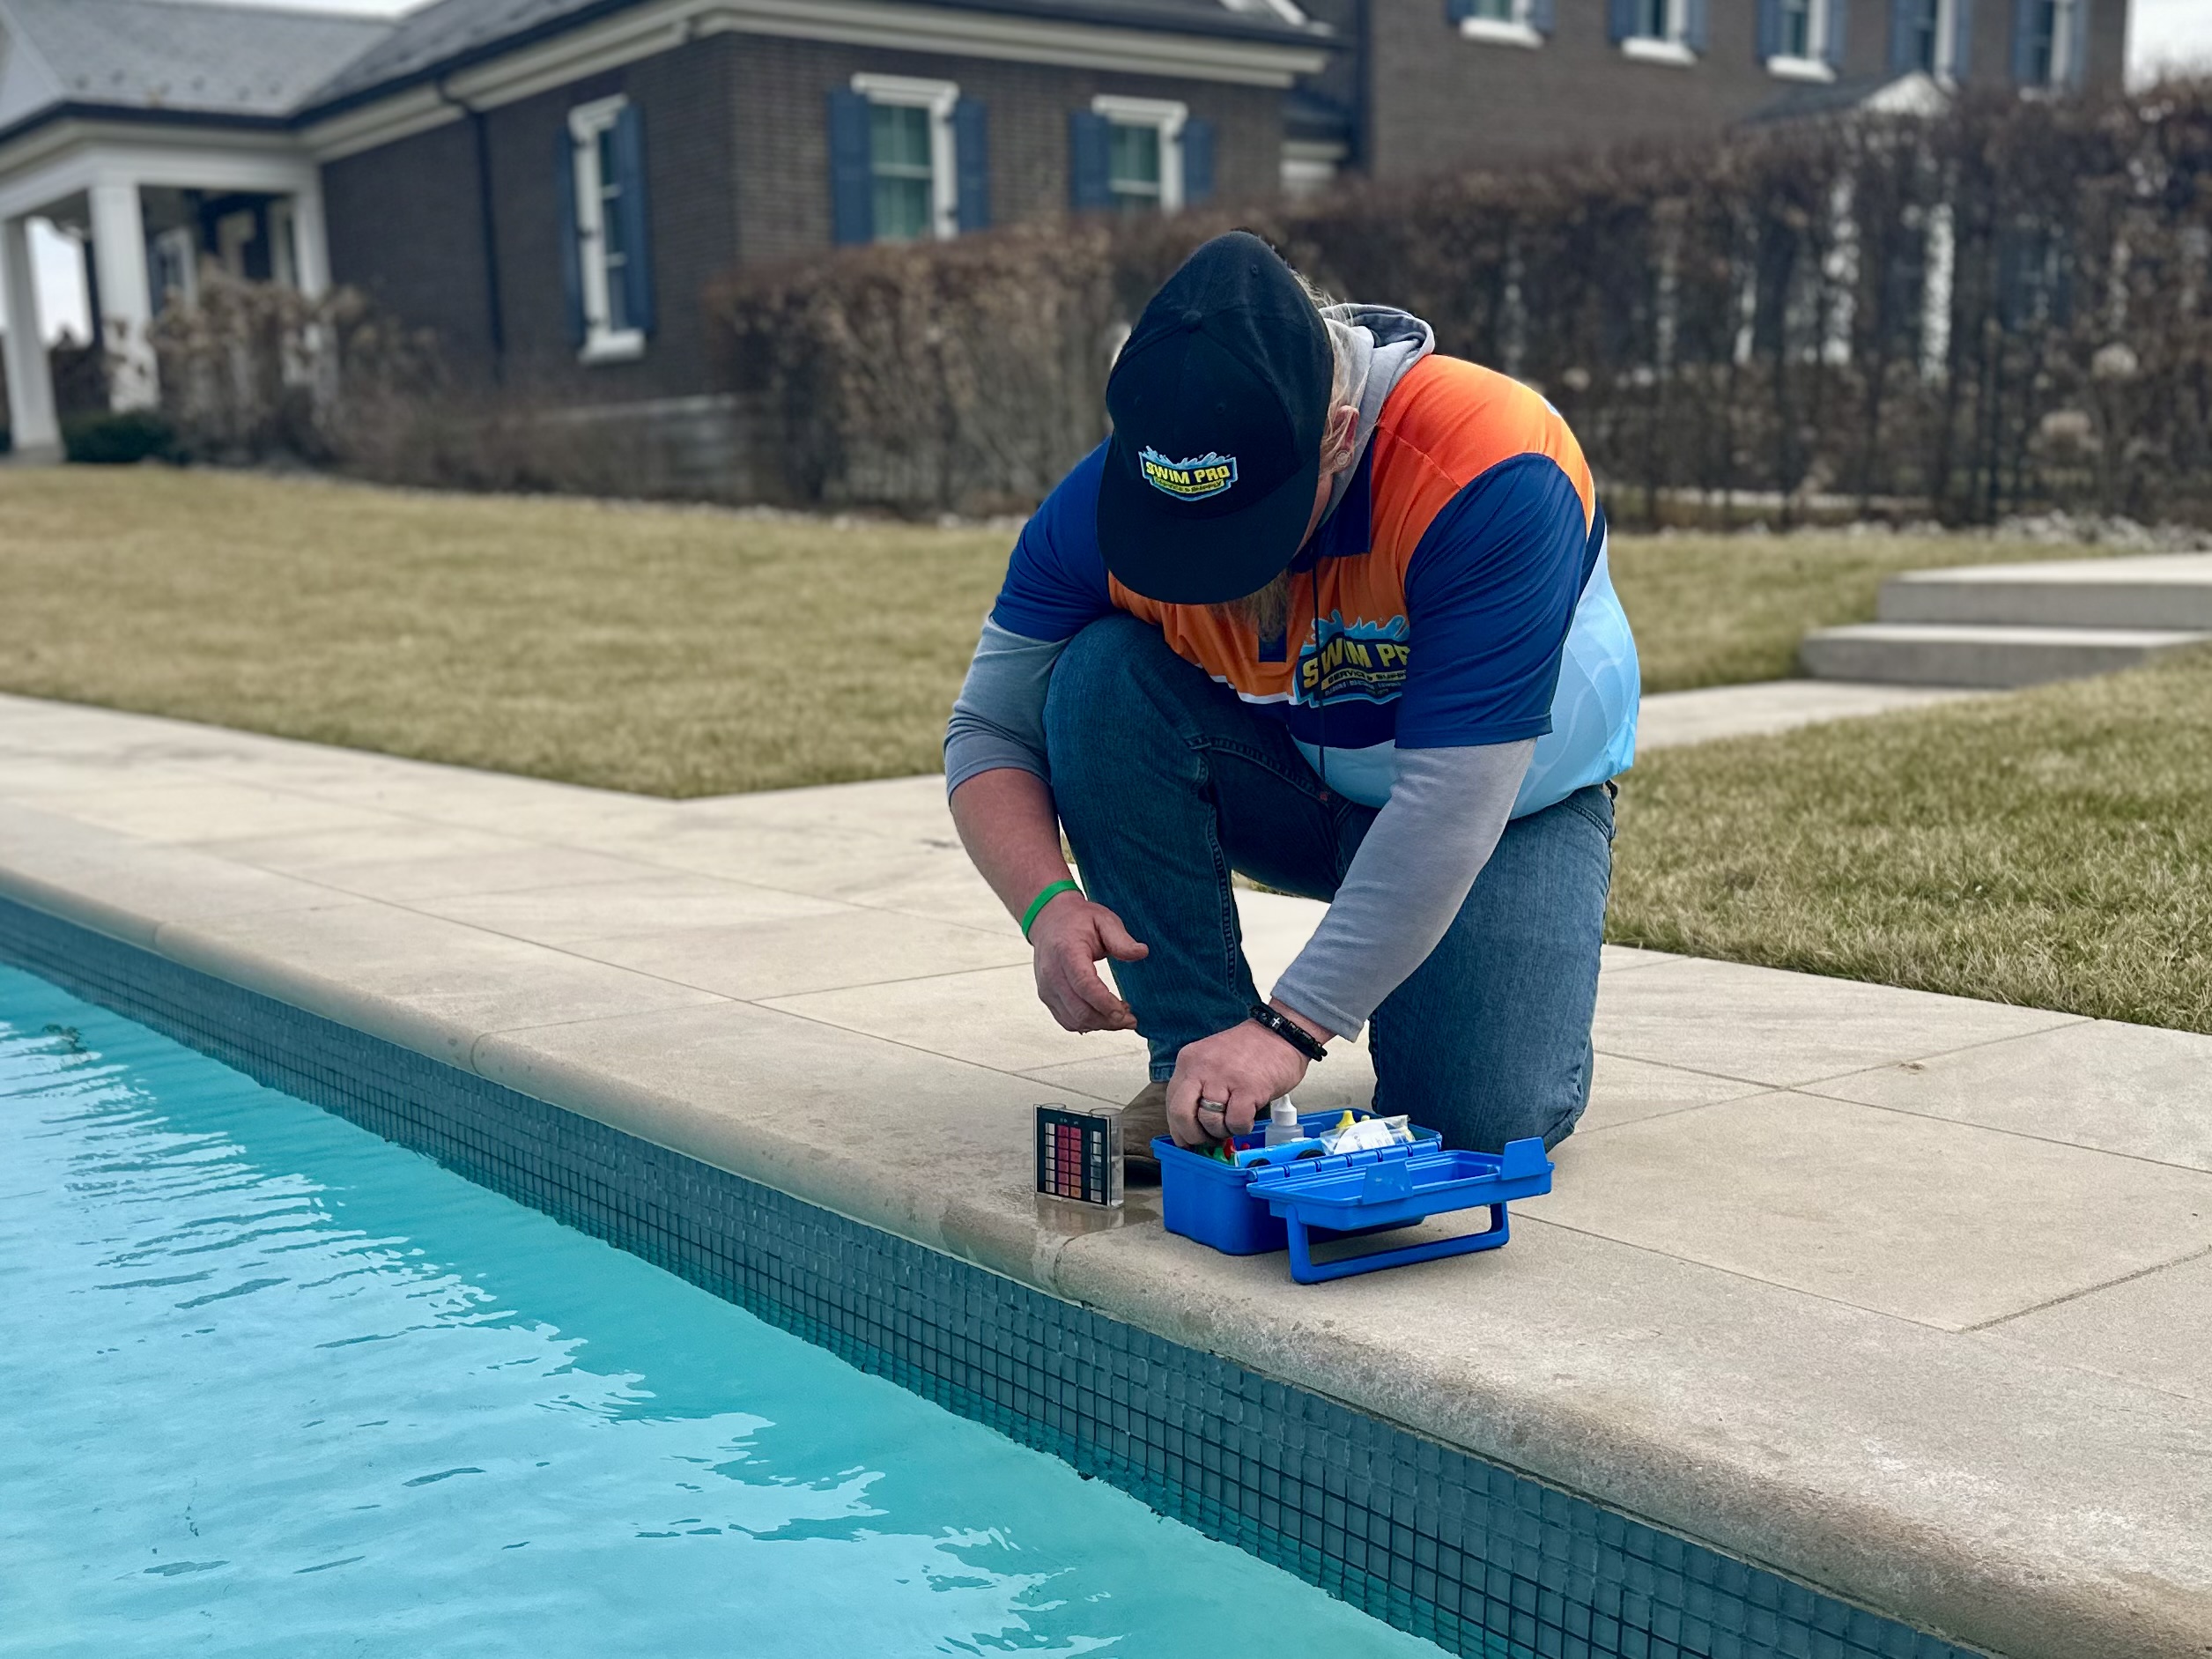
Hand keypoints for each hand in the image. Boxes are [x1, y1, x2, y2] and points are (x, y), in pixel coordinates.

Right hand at [1028, 893, 1148, 1032]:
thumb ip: (1121, 939)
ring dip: (1100, 1025)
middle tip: (1131, 1019)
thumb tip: (1142, 953)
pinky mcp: (1047, 997)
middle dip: (1108, 1020)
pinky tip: (1104, 1016)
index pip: (1084, 985)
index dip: (1105, 1003)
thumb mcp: (1104, 920)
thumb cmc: (1078, 920)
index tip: (1126, 1012)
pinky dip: (1088, 1024)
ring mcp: (1046, 988)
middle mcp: (1052, 973)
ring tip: (1120, 1016)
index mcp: (1066, 951)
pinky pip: (1067, 1021)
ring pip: (1074, 1021)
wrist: (1048, 920)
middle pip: (1079, 1009)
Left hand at [1166, 1006, 1328, 1147]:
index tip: (1189, 1140)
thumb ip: (1198, 1087)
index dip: (1180, 1128)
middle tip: (1209, 1139)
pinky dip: (1242, 1127)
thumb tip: (1190, 1126)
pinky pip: (1236, 1122)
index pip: (1171, 1102)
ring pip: (1209, 1121)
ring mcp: (1224, 1077)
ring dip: (1222, 1132)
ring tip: (1234, 1122)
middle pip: (1180, 1114)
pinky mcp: (1248, 1088)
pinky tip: (1248, 1117)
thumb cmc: (1249, 1051)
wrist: (1281, 1032)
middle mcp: (1201, 1068)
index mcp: (1188, 1061)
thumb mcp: (1211, 1061)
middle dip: (1194, 1135)